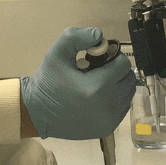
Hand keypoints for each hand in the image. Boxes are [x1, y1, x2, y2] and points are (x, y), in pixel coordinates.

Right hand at [21, 27, 135, 139]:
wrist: (37, 112)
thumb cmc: (47, 81)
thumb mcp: (57, 53)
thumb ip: (77, 37)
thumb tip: (99, 35)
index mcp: (96, 88)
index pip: (123, 64)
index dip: (112, 57)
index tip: (97, 58)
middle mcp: (106, 107)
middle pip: (128, 79)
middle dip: (116, 70)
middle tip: (97, 70)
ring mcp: (108, 121)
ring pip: (128, 94)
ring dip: (118, 84)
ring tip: (98, 82)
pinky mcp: (106, 129)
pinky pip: (122, 108)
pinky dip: (115, 99)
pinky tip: (98, 95)